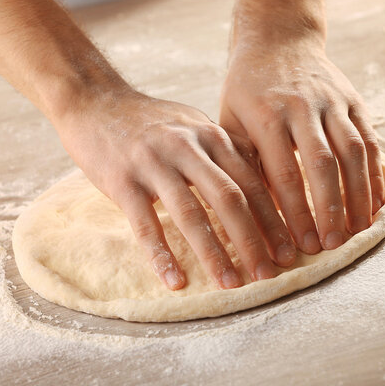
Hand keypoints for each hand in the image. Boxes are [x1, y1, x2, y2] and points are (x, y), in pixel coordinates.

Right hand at [55, 89, 297, 289]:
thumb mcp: (196, 126)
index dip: (274, 220)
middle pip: (230, 198)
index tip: (288, 252)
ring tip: (230, 284)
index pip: (252, 182)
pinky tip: (175, 281)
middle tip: (269, 276)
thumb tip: (265, 184)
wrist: (95, 101)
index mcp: (211, 135)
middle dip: (254, 240)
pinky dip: (161, 255)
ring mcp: (153, 162)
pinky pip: (144, 224)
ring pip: (191, 213)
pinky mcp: (122, 179)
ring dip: (214, 253)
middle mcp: (187, 146)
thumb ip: (227, 151)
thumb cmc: (152, 122)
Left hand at [220, 41, 384, 253]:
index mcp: (266, 116)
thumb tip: (247, 213)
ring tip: (359, 231)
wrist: (278, 40)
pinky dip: (375, 173)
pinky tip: (376, 202)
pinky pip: (370, 139)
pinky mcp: (353, 100)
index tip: (302, 244)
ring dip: (358, 195)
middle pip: (322, 164)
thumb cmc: (247, 90)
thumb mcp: (230, 120)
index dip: (295, 212)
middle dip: (330, 209)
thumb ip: (241, 161)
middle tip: (332, 245)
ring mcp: (332, 101)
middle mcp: (302, 107)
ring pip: (353, 152)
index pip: (283, 173)